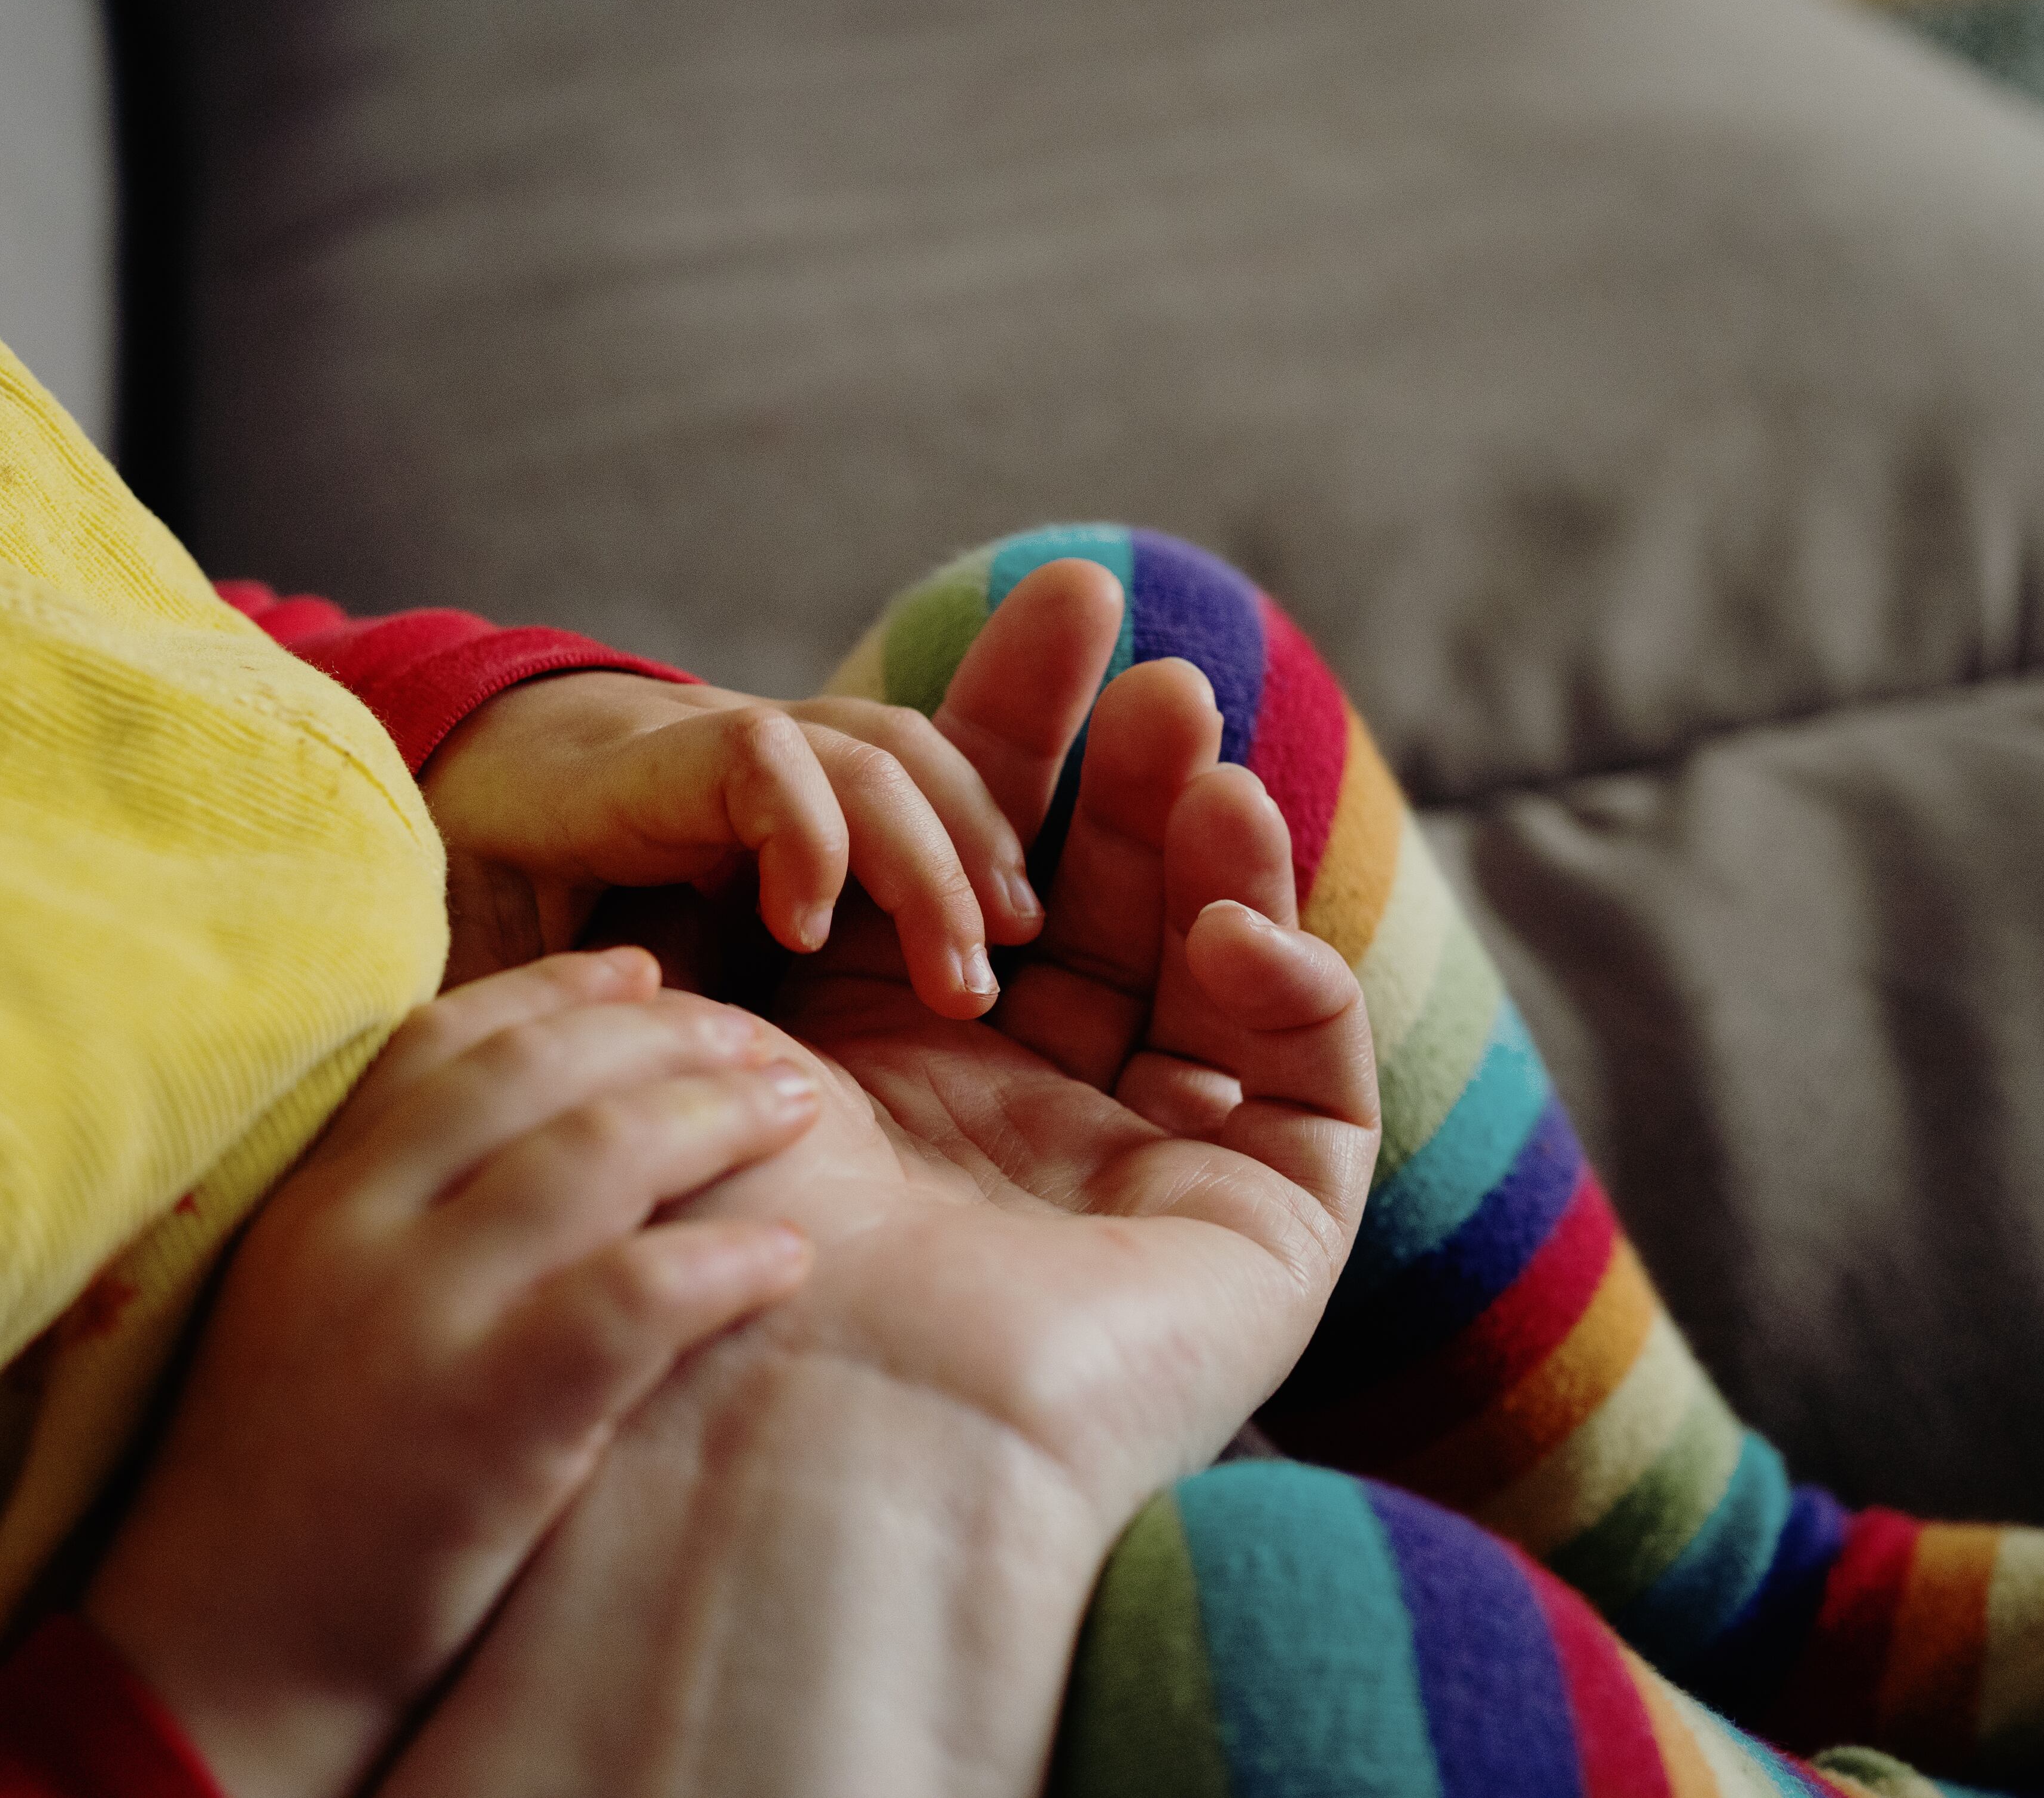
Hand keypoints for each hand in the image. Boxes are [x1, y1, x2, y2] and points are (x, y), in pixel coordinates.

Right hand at [82, 950, 818, 1797]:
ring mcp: (415, 1317)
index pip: (443, 1037)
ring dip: (719, 1118)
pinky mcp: (484, 1414)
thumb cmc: (291, 1489)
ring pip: (596, 1157)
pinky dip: (727, 1261)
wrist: (218, 1661)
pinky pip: (634, 1296)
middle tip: (761, 1044)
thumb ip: (399, 1212)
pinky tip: (790, 1258)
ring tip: (800, 1111)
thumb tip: (542, 1125)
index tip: (648, 973)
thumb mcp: (312, 1307)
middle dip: (669, 1039)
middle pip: (538, 1074)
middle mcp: (353, 1231)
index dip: (559, 989)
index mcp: (311, 1196)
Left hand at [376, 562, 1380, 1797]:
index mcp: (896, 1078)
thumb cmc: (730, 1240)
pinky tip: (1234, 933)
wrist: (799, 1437)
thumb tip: (795, 743)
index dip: (1017, 740)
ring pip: (1225, 984)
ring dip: (1225, 855)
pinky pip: (1314, 1096)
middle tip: (1144, 656)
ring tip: (1198, 750)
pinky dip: (1295, 995)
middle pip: (1113, 911)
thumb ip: (785, 887)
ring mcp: (1148, 1190)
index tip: (1044, 606)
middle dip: (1130, 777)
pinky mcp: (1258, 1251)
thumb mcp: (730, 1014)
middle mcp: (1023, 1127)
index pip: (981, 873)